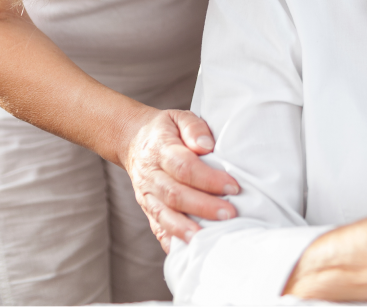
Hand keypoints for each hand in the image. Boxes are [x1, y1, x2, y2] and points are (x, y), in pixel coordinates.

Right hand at [120, 107, 240, 251]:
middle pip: (175, 194)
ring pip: (164, 214)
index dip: (209, 179)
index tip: (233, 186)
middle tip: (230, 213)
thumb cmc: (165, 129)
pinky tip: (186, 250)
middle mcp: (151, 175)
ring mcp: (146, 194)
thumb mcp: (179, 117)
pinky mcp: (146, 207)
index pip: (184, 167)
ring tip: (207, 238)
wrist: (132, 139)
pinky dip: (170, 240)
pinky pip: (157, 226)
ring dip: (186, 228)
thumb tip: (206, 145)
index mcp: (160, 149)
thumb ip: (193, 127)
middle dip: (204, 206)